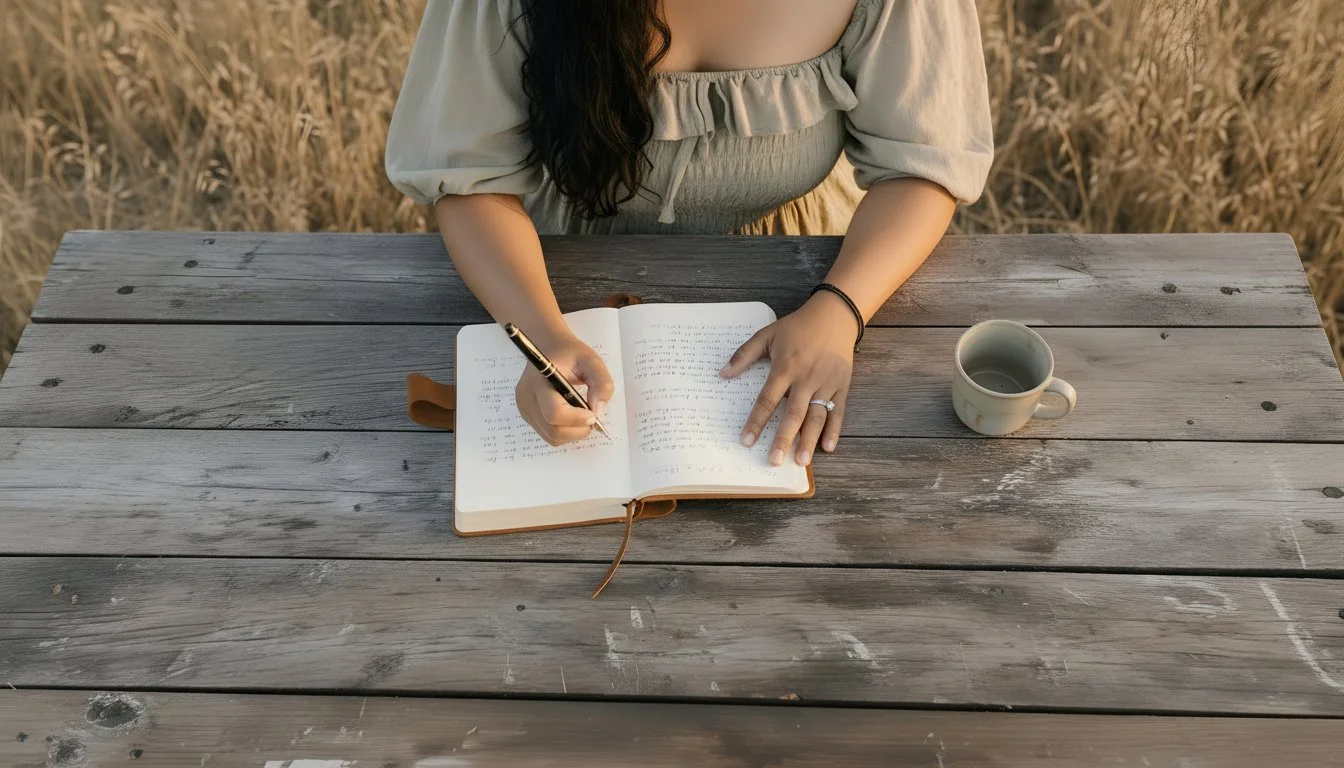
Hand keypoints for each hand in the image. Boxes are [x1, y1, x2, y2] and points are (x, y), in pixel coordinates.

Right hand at [515, 331, 614, 445]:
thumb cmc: (569, 353)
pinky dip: (564, 432)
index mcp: (539, 380)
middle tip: (591, 416)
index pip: (554, 412)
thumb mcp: (591, 361)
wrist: (546, 347)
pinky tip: (570, 415)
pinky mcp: (526, 415)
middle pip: (553, 430)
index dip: (577, 419)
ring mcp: (524, 408)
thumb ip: (601, 383)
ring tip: (581, 414)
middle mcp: (527, 397)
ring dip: (572, 433)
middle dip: (578, 430)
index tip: (593, 413)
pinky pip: (548, 434)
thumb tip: (598, 411)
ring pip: (551, 436)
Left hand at [720, 293, 856, 465]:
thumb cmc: (797, 327)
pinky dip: (834, 430)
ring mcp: (826, 383)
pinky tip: (828, 447)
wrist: (834, 315)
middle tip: (775, 460)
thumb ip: (744, 354)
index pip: (767, 399)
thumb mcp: (767, 334)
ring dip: (809, 440)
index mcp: (785, 367)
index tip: (746, 440)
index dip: (756, 421)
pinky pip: (838, 411)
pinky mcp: (842, 385)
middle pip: (793, 413)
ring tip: (801, 462)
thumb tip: (722, 374)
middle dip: (784, 438)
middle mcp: (806, 378)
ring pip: (817, 416)